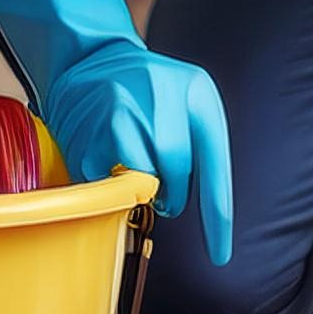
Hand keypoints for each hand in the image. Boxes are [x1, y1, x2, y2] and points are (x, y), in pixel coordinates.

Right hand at [0, 0, 232, 264]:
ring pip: (142, 182)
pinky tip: (106, 155)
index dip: (218, 218)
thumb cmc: (150, 88)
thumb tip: (189, 204)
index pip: (215, 167)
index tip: (221, 257)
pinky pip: (108, 182)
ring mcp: (124, 115)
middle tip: (161, 188)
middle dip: (170, 193)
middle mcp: (164, 99)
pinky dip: (109, 182)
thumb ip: (198, 144)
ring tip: (132, 165)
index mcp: (197, 93)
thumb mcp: (188, 98)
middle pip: (176, 176)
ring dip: (140, 187)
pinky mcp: (92, 132)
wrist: (91, 56)